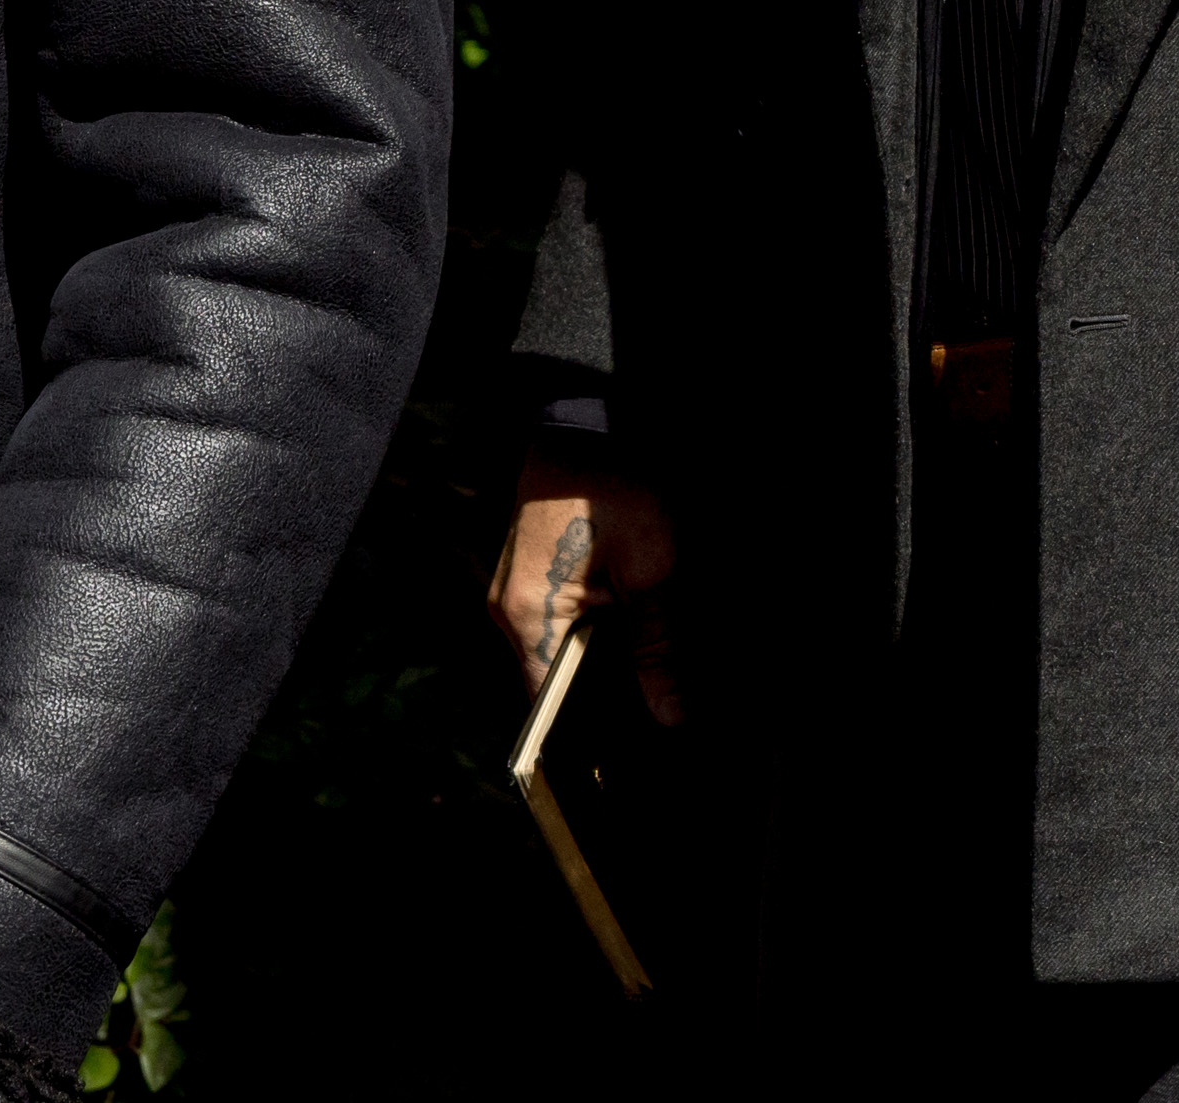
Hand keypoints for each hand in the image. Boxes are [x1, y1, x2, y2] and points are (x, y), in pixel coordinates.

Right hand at [489, 444, 682, 722]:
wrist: (587, 423)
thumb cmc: (616, 488)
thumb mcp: (651, 569)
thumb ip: (658, 646)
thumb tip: (670, 714)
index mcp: (529, 617)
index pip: (550, 707)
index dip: (589, 735)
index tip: (630, 755)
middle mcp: (508, 613)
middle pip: (553, 685)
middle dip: (601, 703)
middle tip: (652, 719)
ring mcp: (515, 595)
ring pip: (557, 655)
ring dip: (596, 668)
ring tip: (646, 686)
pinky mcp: (531, 579)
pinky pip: (557, 626)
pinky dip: (591, 638)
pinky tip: (628, 642)